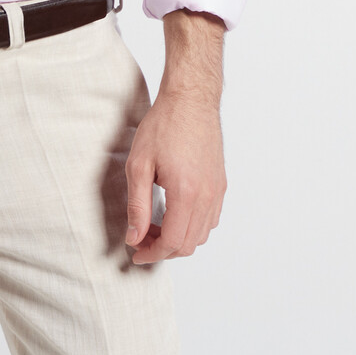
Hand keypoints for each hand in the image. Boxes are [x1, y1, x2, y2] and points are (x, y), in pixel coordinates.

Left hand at [124, 86, 226, 262]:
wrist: (190, 100)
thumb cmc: (163, 126)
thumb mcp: (139, 164)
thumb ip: (136, 205)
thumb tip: (134, 237)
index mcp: (186, 193)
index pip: (172, 242)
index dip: (152, 254)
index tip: (135, 253)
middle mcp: (208, 197)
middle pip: (188, 244)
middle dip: (163, 250)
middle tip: (140, 239)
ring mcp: (218, 191)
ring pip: (201, 235)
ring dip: (177, 239)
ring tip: (153, 226)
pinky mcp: (221, 185)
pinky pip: (210, 220)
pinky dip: (192, 227)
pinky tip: (172, 214)